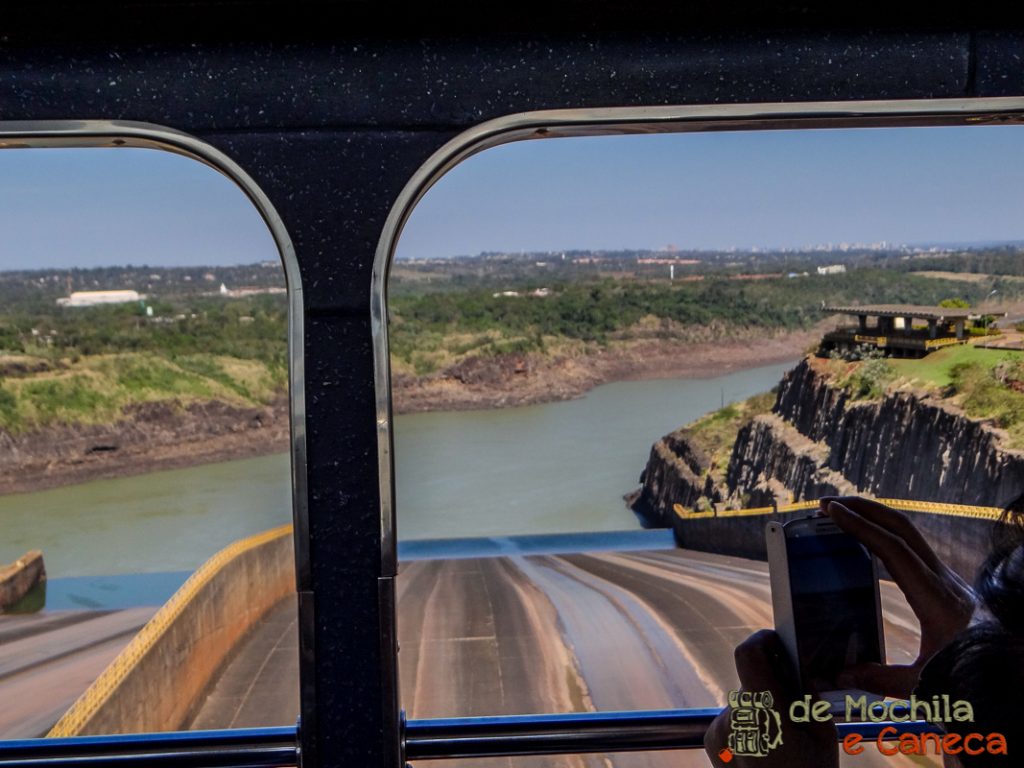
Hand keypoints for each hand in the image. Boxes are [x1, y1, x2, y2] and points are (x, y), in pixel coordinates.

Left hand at [704, 630, 836, 767]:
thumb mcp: (822, 730)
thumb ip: (804, 691)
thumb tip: (793, 661)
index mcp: (767, 712)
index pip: (748, 653)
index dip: (762, 640)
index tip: (777, 642)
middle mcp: (736, 716)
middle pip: (751, 679)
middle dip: (771, 681)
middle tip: (793, 697)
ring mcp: (721, 728)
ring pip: (742, 699)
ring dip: (760, 705)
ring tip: (781, 733)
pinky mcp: (711, 739)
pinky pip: (732, 716)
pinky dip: (748, 722)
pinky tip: (764, 744)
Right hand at [821, 496, 975, 697]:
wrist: (1016, 677)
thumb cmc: (976, 679)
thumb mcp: (926, 686)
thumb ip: (881, 680)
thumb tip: (840, 676)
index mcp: (937, 600)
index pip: (893, 549)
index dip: (860, 526)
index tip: (832, 511)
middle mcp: (945, 582)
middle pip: (903, 529)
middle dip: (864, 509)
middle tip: (828, 504)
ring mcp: (950, 581)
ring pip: (911, 536)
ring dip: (877, 519)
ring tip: (843, 515)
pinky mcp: (950, 587)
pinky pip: (915, 550)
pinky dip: (887, 537)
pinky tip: (869, 545)